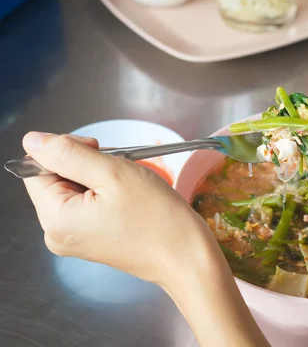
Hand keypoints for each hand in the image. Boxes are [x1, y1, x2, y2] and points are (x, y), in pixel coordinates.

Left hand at [21, 132, 211, 286]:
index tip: (99, 150)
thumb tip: (33, 140)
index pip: (35, 167)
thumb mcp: (112, 172)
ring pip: (73, 189)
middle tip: (119, 167)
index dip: (65, 150)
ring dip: (98, 177)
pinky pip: (87, 205)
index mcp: (54, 218)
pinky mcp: (91, 240)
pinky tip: (128, 197)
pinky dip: (105, 192)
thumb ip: (68, 153)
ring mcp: (74, 240)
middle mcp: (56, 233)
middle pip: (54, 178)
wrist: (186, 256)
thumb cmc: (157, 217)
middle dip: (85, 164)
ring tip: (128, 185)